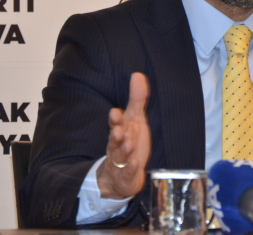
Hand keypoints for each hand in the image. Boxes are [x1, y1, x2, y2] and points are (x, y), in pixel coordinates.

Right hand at [96, 72, 150, 199]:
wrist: (119, 177)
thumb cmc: (129, 143)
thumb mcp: (135, 120)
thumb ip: (137, 99)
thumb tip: (137, 74)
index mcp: (120, 131)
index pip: (116, 124)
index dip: (116, 119)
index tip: (116, 112)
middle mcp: (117, 146)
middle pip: (114, 140)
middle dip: (116, 134)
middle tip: (118, 129)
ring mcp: (120, 163)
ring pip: (119, 156)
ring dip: (123, 150)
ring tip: (128, 144)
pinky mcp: (126, 177)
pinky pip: (127, 174)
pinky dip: (130, 169)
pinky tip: (134, 164)